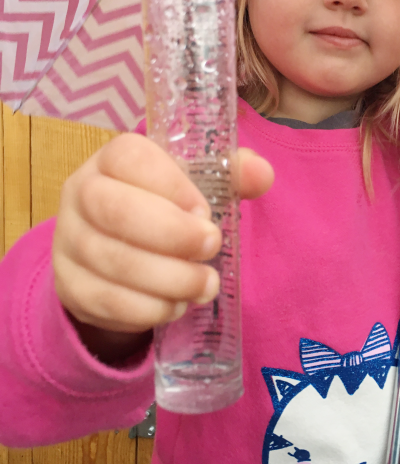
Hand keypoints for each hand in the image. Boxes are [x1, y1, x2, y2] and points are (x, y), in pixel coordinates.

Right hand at [53, 134, 273, 360]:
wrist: (119, 249)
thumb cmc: (165, 207)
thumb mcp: (196, 184)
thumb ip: (231, 174)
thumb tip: (263, 173)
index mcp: (113, 158)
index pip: (130, 157)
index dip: (171, 183)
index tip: (205, 210)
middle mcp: (82, 193)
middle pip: (114, 210)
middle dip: (172, 233)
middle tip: (213, 246)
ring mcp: (68, 240)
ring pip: (112, 260)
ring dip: (168, 278)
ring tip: (206, 285)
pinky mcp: (69, 285)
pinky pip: (103, 300)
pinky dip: (146, 308)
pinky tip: (176, 306)